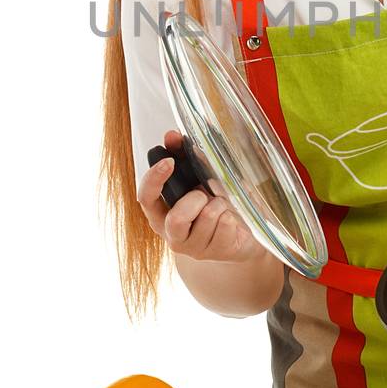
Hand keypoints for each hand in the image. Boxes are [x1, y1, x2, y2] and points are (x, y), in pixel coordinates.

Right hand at [136, 129, 263, 263]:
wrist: (239, 236)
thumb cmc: (214, 204)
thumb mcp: (198, 179)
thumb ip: (183, 157)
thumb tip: (172, 135)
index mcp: (161, 214)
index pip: (146, 197)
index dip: (154, 178)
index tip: (169, 161)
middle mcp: (173, 235)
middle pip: (176, 219)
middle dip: (196, 200)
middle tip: (205, 194)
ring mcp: (194, 247)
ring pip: (208, 217)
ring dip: (220, 204)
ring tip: (223, 206)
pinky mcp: (216, 252)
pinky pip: (226, 225)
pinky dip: (233, 215)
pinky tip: (233, 219)